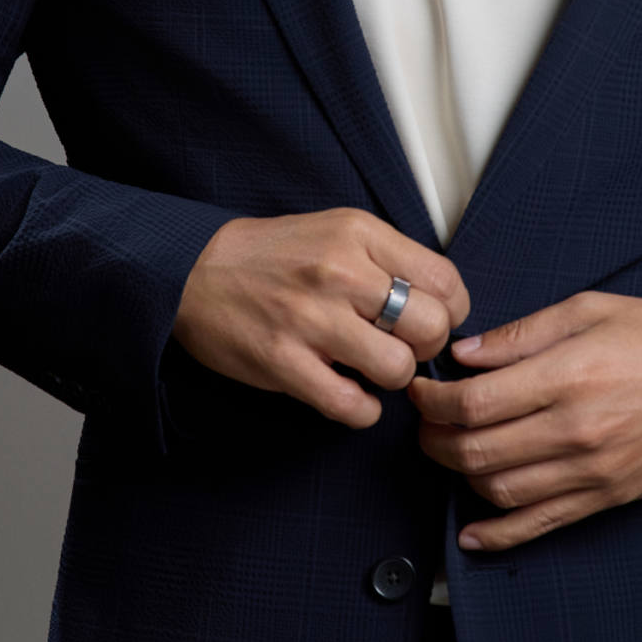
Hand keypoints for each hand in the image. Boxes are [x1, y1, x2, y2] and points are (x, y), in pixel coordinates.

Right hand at [174, 209, 469, 428]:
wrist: (192, 271)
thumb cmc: (270, 256)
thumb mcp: (335, 230)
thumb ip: (387, 258)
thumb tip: (440, 301)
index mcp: (358, 234)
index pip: (445, 281)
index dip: (450, 310)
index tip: (432, 319)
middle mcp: (339, 272)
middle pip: (431, 327)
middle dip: (425, 347)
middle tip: (402, 347)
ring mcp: (310, 319)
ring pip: (397, 369)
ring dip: (391, 379)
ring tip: (370, 369)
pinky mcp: (284, 362)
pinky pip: (351, 405)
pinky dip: (360, 410)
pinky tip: (349, 395)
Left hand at [411, 292, 641, 549]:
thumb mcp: (590, 310)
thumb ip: (521, 334)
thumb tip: (465, 354)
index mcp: (569, 375)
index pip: (474, 403)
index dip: (432, 401)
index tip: (421, 390)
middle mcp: (577, 429)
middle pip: (475, 451)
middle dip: (433, 439)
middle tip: (426, 421)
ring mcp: (592, 470)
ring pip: (499, 491)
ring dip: (459, 477)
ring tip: (450, 453)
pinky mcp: (607, 496)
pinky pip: (541, 525)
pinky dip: (498, 535)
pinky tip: (472, 533)